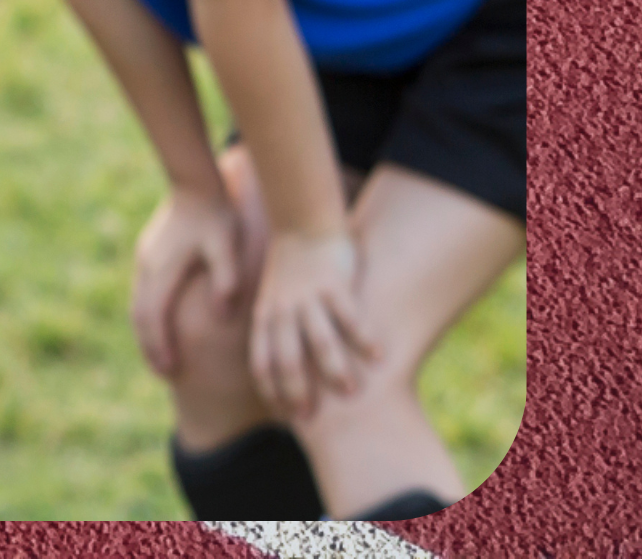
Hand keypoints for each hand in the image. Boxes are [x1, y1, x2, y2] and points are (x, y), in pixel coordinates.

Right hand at [129, 183, 247, 377]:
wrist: (196, 181)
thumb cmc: (217, 216)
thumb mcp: (228, 248)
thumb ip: (227, 282)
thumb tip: (221, 317)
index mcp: (163, 268)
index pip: (154, 316)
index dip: (161, 346)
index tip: (172, 372)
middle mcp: (148, 265)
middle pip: (140, 314)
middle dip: (149, 346)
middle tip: (164, 374)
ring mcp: (145, 257)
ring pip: (137, 303)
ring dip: (146, 332)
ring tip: (161, 357)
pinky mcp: (149, 252)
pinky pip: (143, 292)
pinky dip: (148, 315)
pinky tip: (162, 324)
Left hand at [248, 225, 374, 419]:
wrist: (302, 222)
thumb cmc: (291, 274)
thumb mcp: (274, 303)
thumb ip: (281, 337)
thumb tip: (292, 384)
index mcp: (265, 315)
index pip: (262, 360)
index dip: (272, 390)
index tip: (287, 417)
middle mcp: (283, 308)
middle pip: (288, 357)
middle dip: (298, 390)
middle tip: (313, 418)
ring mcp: (308, 296)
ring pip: (319, 340)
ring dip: (334, 368)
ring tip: (350, 392)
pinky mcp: (334, 283)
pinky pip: (350, 316)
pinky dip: (364, 338)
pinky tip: (379, 356)